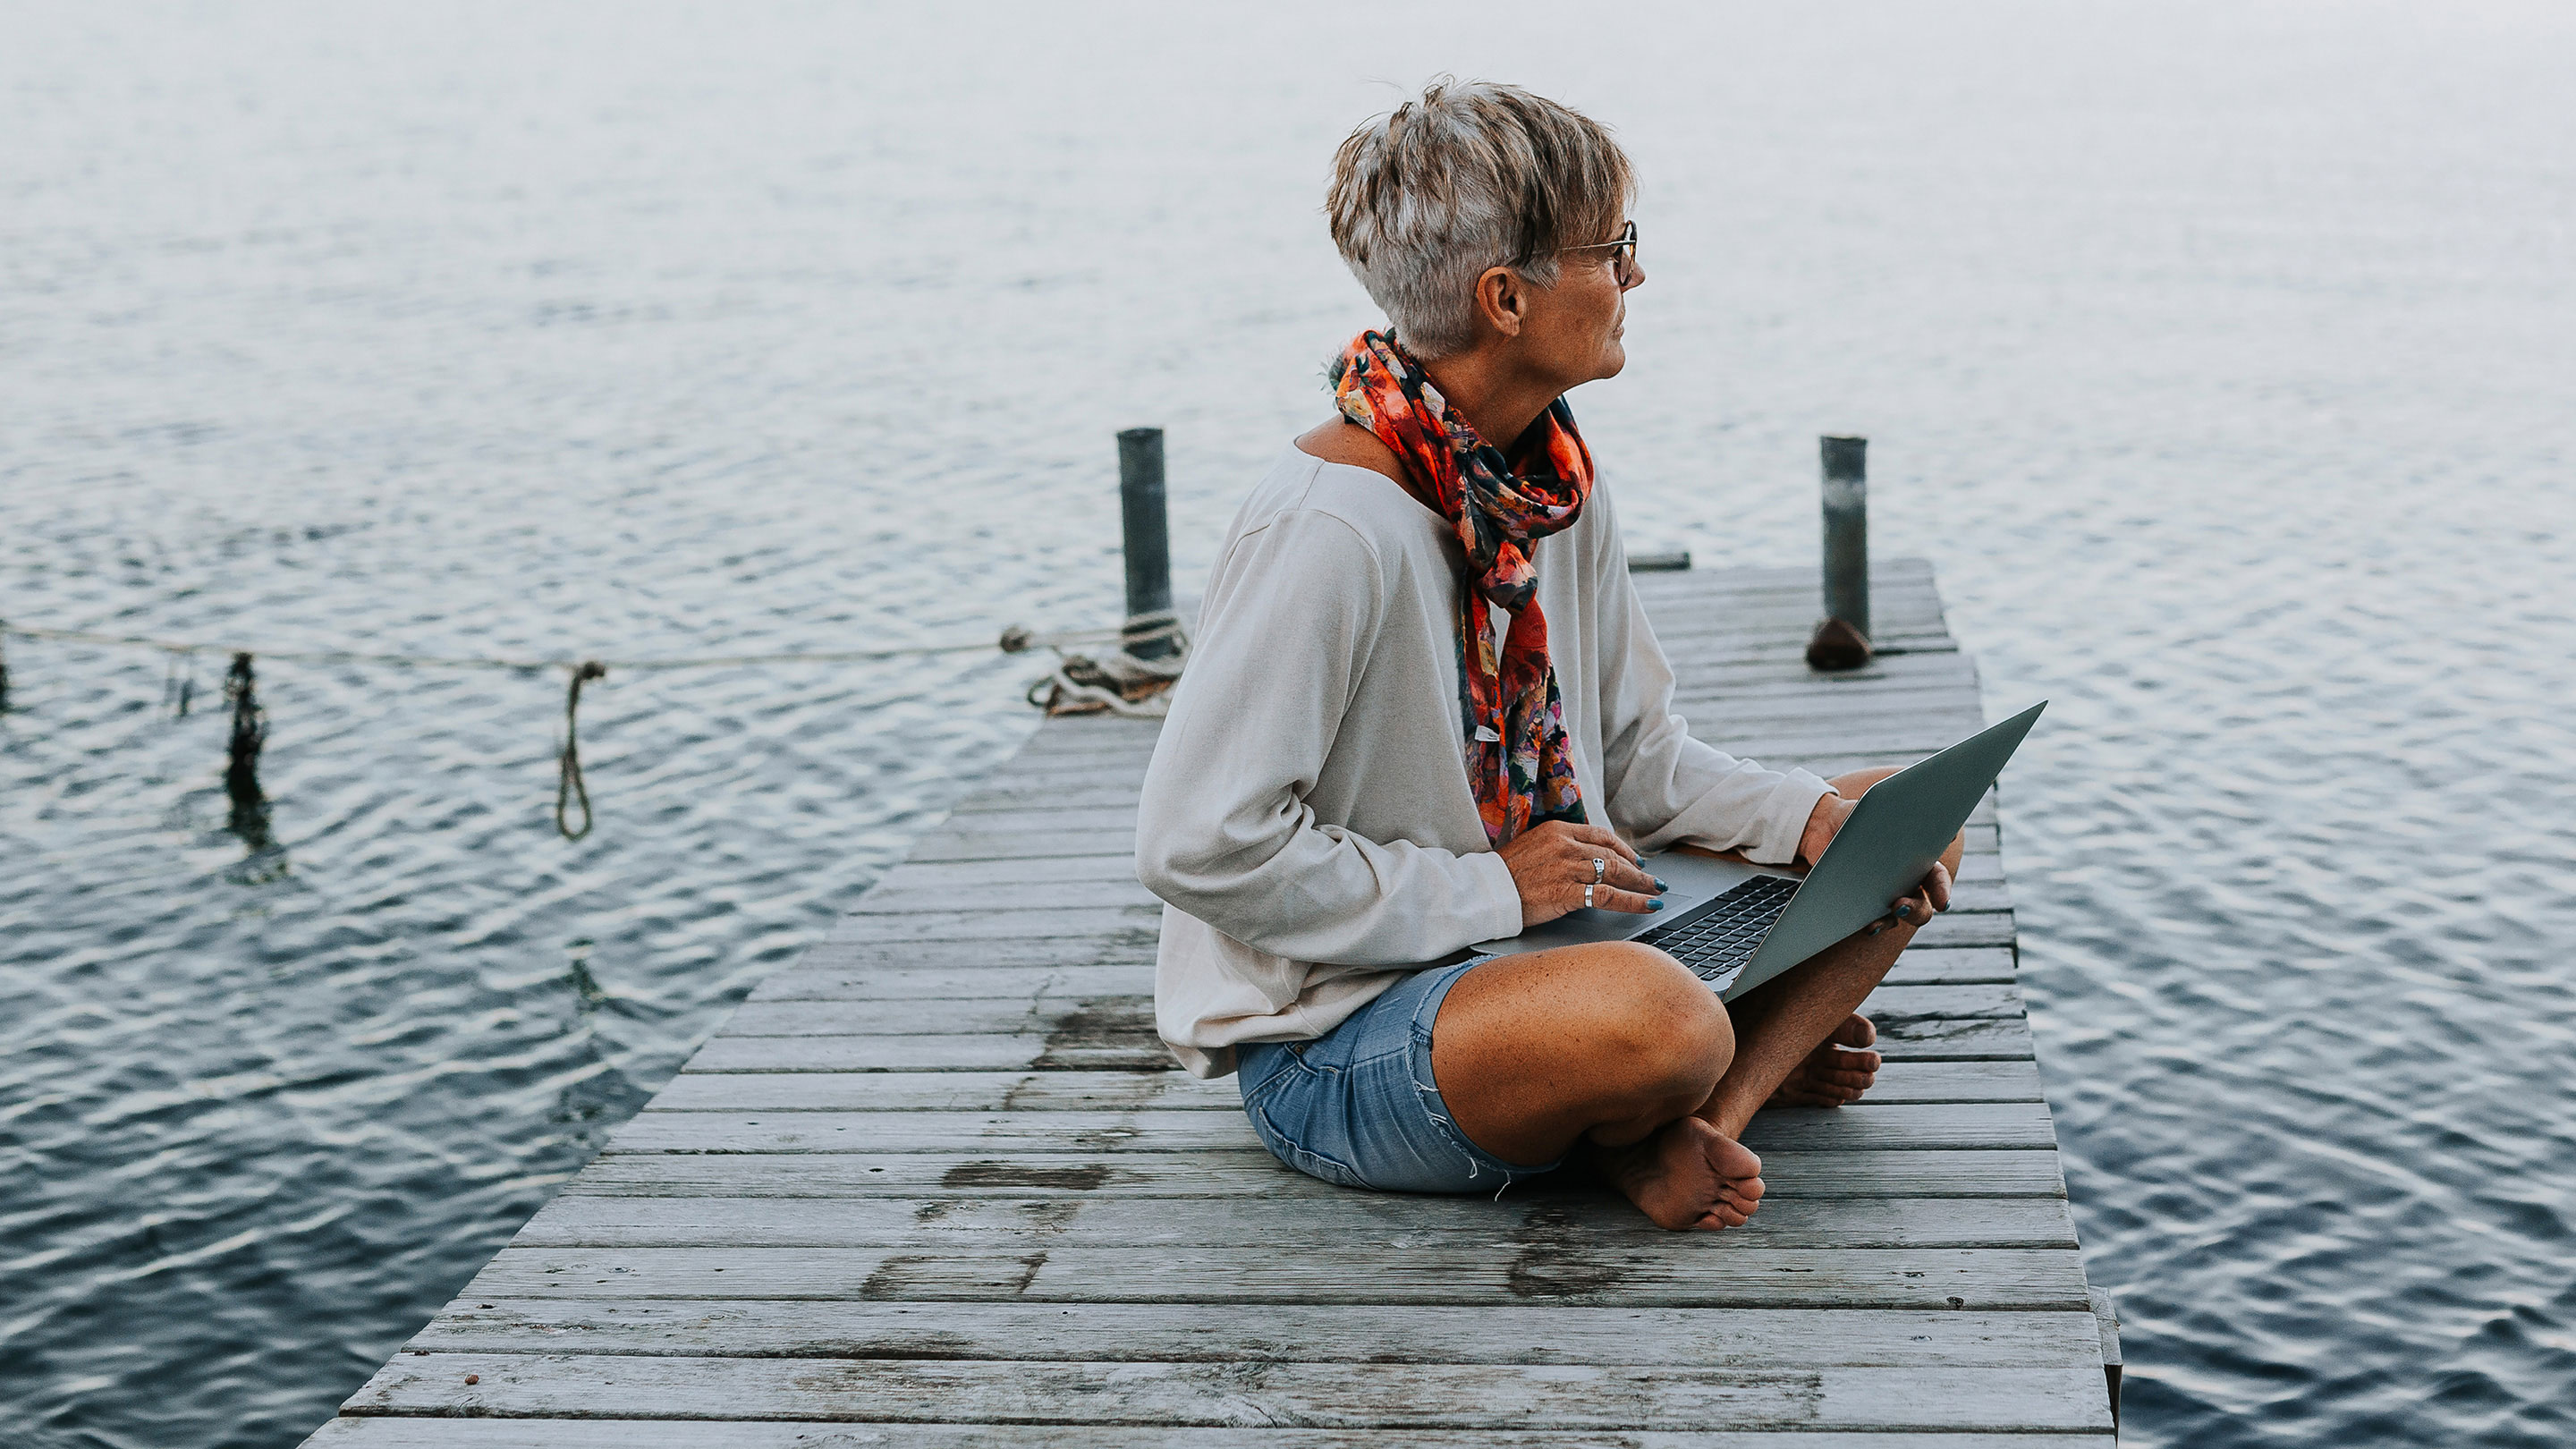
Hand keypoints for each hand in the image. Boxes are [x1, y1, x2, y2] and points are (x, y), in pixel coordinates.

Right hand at [1497, 821, 1664, 927]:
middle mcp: (1565, 846)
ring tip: (1656, 892)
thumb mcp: (1532, 847)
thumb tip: (1582, 860)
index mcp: (1557, 830)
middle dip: (1637, 869)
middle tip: (1653, 880)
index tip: (1634, 859)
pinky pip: (1608, 896)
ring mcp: (1567, 868)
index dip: (1623, 848)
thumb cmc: (1504, 874)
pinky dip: (1633, 901)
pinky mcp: (1567, 892)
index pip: (1601, 836)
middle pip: (1612, 855)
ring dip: (1641, 884)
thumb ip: (1558, 849)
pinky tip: (1646, 905)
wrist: (1485, 891)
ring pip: (1615, 874)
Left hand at [1798, 785, 1951, 931]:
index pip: (1937, 879)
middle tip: (1900, 905)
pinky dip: (1867, 925)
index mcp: (1918, 861)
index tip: (1942, 903)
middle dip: (1915, 910)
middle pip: (1921, 907)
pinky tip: (1862, 924)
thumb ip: (1911, 818)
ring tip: (1875, 922)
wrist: (1824, 824)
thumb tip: (1949, 834)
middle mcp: (1904, 884)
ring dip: (1888, 922)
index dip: (1942, 891)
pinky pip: (1867, 920)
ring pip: (1895, 918)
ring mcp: (1882, 896)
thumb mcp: (1884, 811)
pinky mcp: (1859, 903)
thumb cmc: (1862, 815)